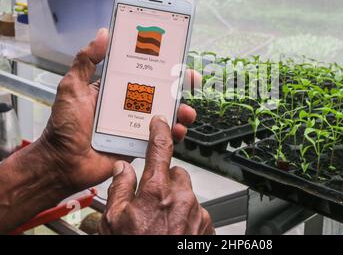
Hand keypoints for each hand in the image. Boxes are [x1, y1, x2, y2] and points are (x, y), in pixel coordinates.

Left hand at [38, 28, 197, 191]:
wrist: (63, 163)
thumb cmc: (63, 126)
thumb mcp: (72, 87)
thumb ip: (86, 61)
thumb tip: (103, 34)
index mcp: (115, 89)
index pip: (143, 73)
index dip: (161, 65)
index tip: (176, 58)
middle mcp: (129, 105)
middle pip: (161, 93)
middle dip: (179, 86)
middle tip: (190, 80)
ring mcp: (136, 125)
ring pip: (166, 114)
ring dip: (181, 110)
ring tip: (186, 111)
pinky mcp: (139, 144)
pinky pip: (161, 138)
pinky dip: (173, 133)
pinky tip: (177, 130)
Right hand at [99, 116, 214, 234]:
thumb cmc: (135, 248)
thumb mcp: (113, 222)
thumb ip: (119, 189)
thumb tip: (122, 170)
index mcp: (156, 190)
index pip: (161, 148)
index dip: (160, 131)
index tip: (160, 122)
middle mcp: (181, 197)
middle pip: (175, 174)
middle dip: (164, 181)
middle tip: (150, 202)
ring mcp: (197, 211)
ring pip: (186, 194)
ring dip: (175, 202)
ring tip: (160, 223)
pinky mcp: (207, 224)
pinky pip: (196, 210)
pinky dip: (186, 216)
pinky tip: (173, 230)